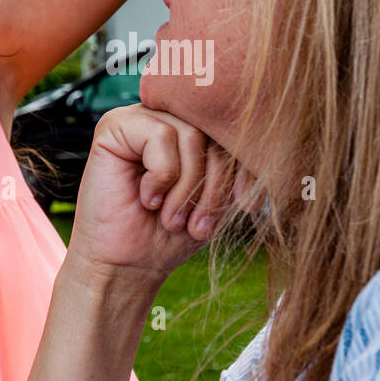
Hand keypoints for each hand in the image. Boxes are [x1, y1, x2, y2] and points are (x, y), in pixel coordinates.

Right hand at [67, 104, 251, 289]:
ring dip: (187, 187)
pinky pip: (160, 137)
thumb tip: (265, 144)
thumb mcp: (217, 198)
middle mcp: (165, 114)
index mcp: (191, 126)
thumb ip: (236, 167)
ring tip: (171, 218)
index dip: (246, 167)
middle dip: (216, 184)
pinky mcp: (114, 125)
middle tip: (199, 226)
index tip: (247, 206)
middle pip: (214, 130)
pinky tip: (148, 199)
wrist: (124, 266)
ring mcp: (139, 116)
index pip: (232, 130)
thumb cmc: (169, 235)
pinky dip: (162, 177)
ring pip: (191, 135)